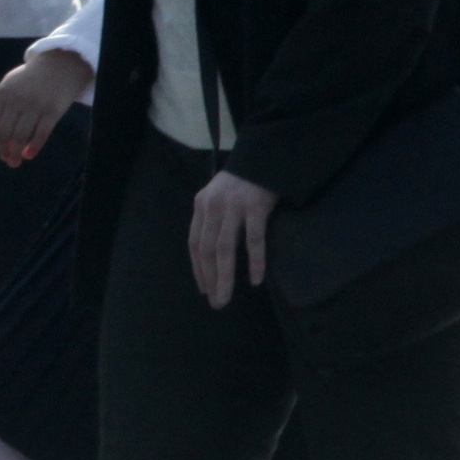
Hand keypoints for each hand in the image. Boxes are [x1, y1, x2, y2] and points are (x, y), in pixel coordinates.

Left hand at [0, 49, 93, 164]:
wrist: (59, 65)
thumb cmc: (30, 80)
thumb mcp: (10, 86)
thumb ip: (1, 108)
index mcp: (2, 93)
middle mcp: (17, 99)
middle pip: (4, 133)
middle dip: (3, 150)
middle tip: (6, 160)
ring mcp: (35, 105)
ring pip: (20, 137)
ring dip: (15, 154)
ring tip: (15, 161)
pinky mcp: (52, 111)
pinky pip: (40, 135)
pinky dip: (33, 148)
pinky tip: (29, 155)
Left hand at [187, 170, 280, 308]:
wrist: (264, 157)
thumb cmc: (243, 182)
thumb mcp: (218, 196)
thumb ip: (212, 219)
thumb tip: (211, 252)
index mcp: (201, 205)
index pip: (195, 243)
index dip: (198, 268)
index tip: (203, 288)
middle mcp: (212, 206)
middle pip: (207, 250)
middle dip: (209, 279)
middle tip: (215, 302)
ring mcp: (233, 206)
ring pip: (225, 249)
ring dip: (224, 277)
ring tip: (226, 298)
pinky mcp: (255, 206)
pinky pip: (254, 239)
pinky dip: (254, 261)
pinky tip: (255, 279)